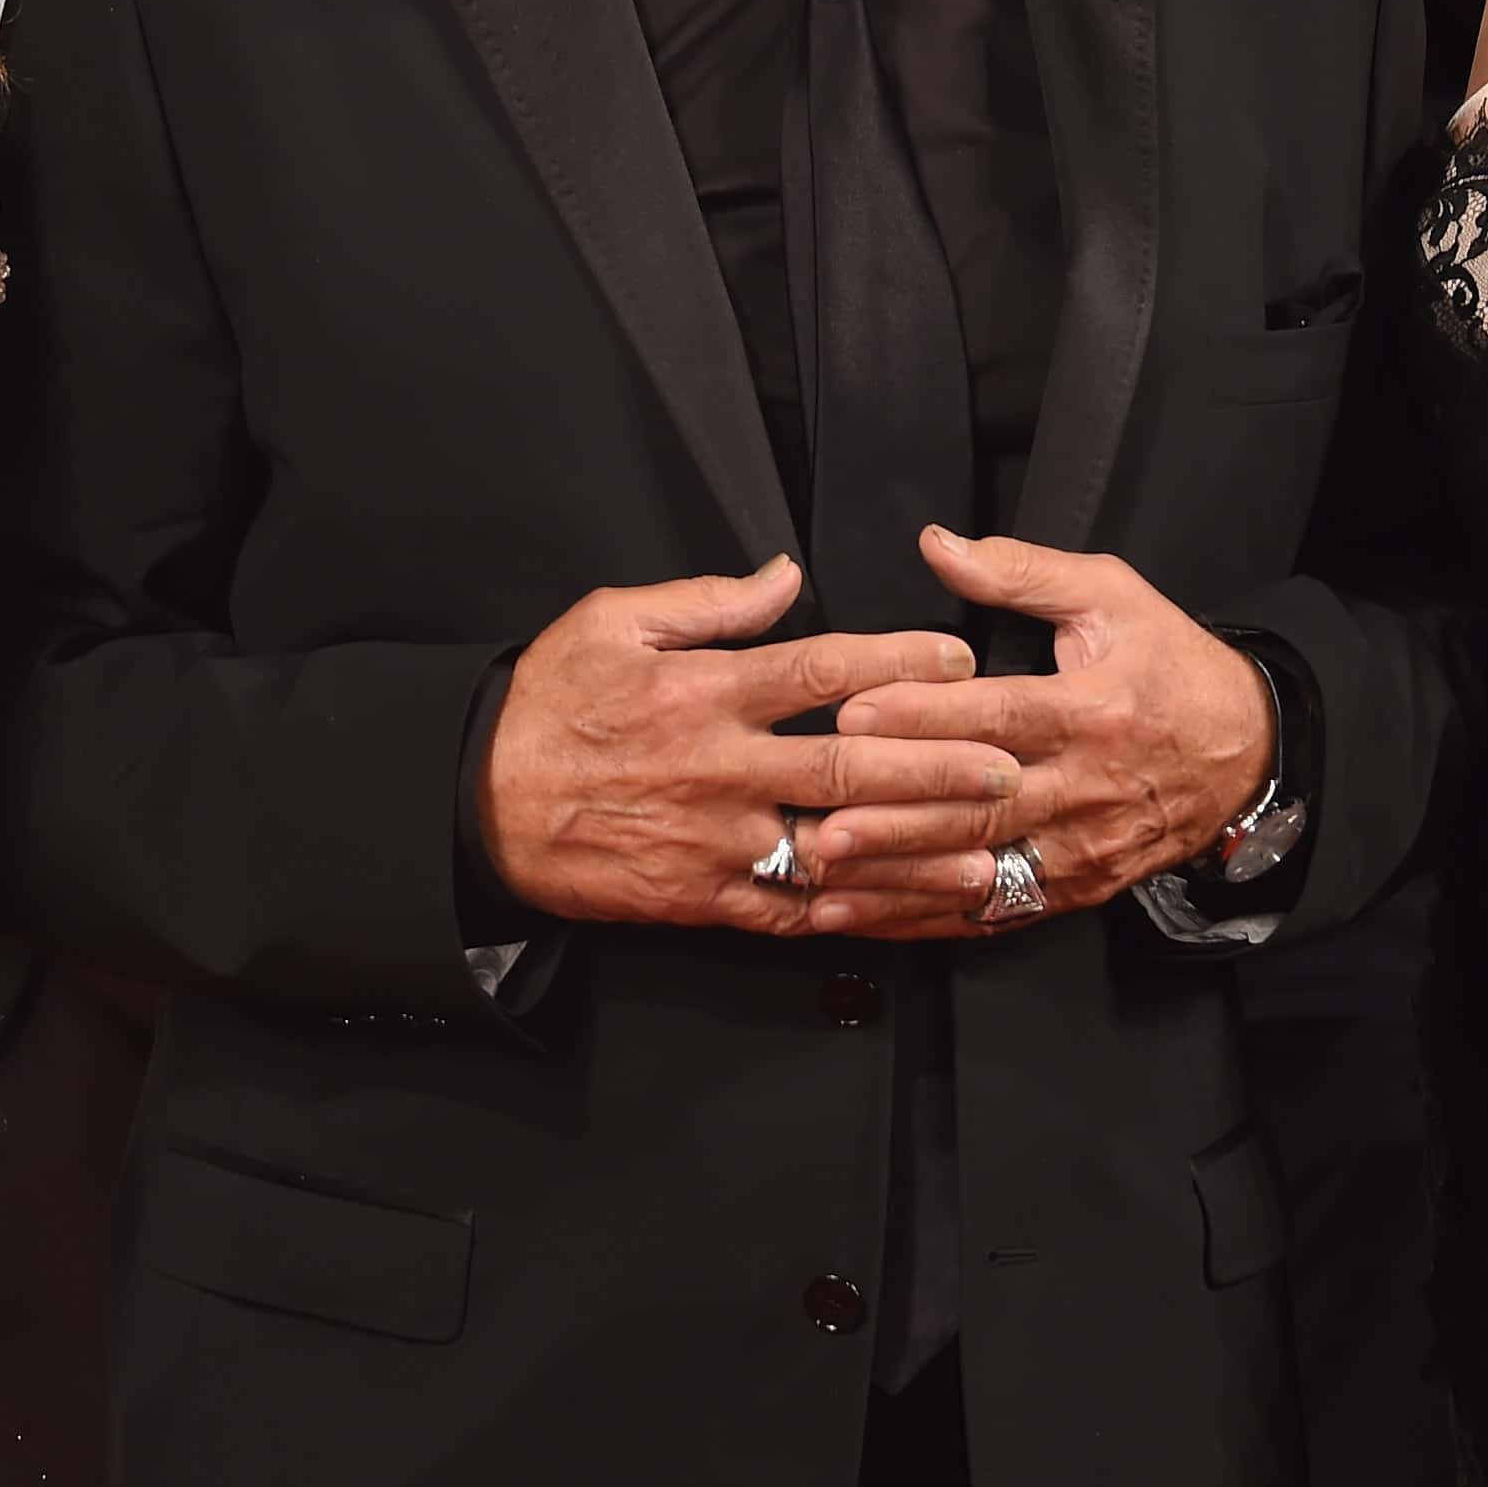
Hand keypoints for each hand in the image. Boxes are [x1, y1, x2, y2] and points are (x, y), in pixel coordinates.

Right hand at [473, 555, 1003, 937]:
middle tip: (1008, 761)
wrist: (480, 803)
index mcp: (704, 689)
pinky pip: (792, 909)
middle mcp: (720, 766)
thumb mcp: (612, 620)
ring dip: (916, 850)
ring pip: (836, 846)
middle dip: (939, 763)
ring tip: (984, 848)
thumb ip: (709, 600)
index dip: (900, 662)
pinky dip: (852, 912)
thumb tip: (786, 574)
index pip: (824, 669)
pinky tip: (904, 910)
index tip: (958, 658)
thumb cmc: (546, 704)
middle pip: (851, 763)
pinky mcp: (703, 896)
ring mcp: (716, 839)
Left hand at [801, 528, 1270, 936]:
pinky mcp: (1079, 887)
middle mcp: (1086, 786)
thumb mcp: (1112, 597)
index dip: (923, 715)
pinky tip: (871, 916)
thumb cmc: (1173, 668)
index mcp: (1092, 710)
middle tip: (824, 821)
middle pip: (981, 805)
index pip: (997, 714)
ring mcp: (1082, 846)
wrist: (1250, 751)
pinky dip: (929, 918)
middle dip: (897, 817)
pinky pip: (997, 910)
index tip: (853, 712)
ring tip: (830, 878)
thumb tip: (940, 546)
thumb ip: (1021, 572)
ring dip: (901, 878)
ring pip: (982, 868)